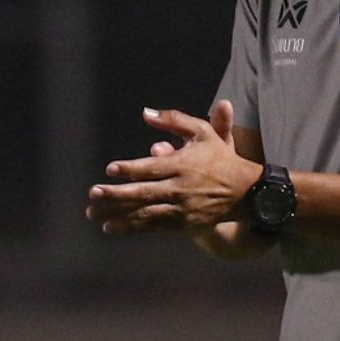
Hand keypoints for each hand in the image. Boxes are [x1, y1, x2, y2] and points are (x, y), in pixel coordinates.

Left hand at [86, 100, 262, 235]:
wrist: (246, 192)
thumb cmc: (219, 157)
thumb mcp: (202, 132)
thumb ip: (174, 120)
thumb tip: (146, 112)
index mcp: (183, 164)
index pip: (152, 168)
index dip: (130, 169)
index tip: (110, 170)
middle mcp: (179, 188)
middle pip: (143, 193)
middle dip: (116, 195)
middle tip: (93, 194)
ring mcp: (180, 209)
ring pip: (144, 213)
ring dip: (117, 215)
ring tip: (94, 214)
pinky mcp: (181, 224)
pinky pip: (152, 227)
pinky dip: (131, 227)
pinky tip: (112, 227)